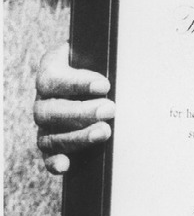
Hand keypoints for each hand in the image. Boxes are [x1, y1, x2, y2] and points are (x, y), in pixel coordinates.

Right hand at [33, 41, 114, 174]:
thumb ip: (105, 53)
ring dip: (77, 137)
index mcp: (51, 68)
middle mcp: (43, 97)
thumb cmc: (99, 57)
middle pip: (51, 110)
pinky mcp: (50, 141)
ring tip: (105, 132)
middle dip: (82, 112)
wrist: (93, 66)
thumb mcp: (99, 49)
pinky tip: (66, 165)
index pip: (54, 78)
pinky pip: (46, 154)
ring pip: (50, 134)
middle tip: (110, 110)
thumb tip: (127, 54)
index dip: (77, 83)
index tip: (105, 85)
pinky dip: (54, 161)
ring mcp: (45, 122)